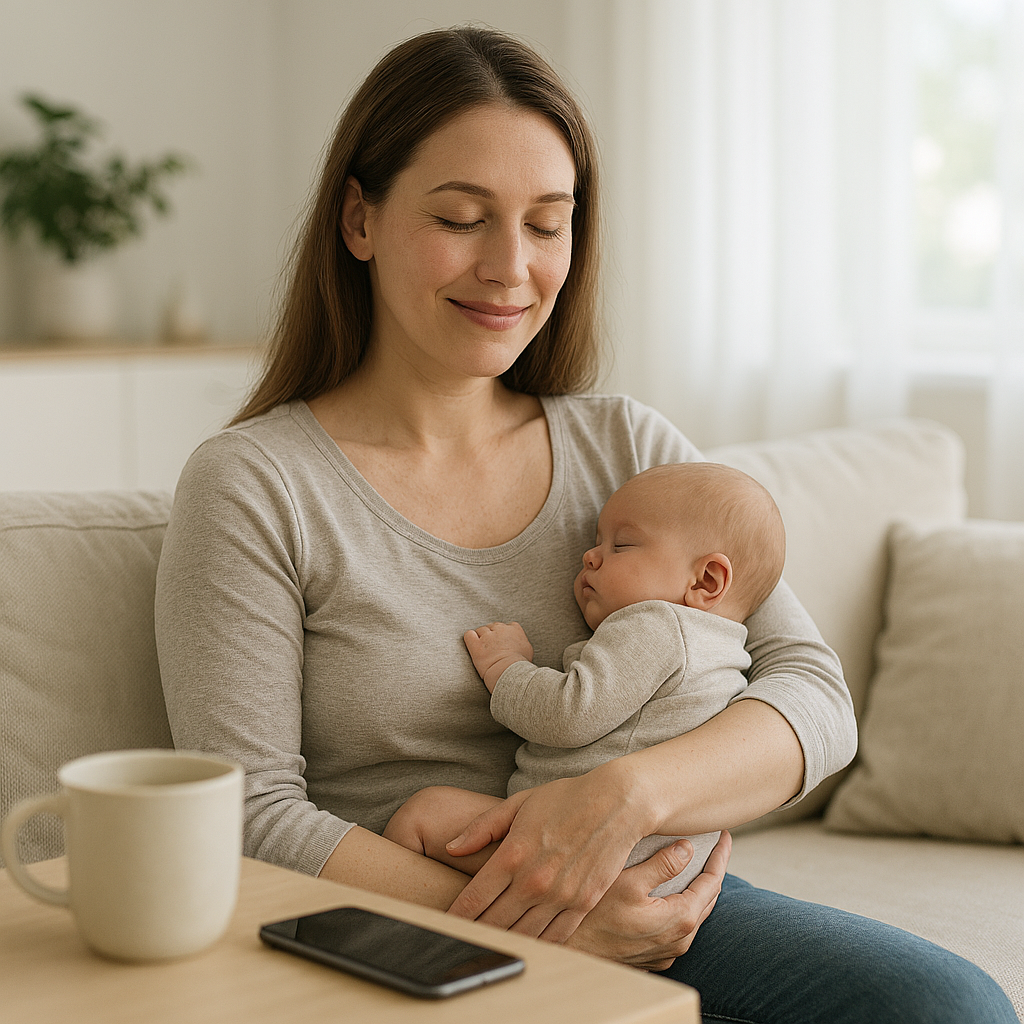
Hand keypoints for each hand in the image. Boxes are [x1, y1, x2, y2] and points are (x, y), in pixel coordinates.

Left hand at [445, 768, 653, 940]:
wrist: (617, 803)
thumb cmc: (566, 798)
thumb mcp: (518, 804)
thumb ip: (482, 828)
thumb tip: (451, 848)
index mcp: (512, 855)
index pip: (473, 899)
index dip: (453, 917)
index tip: (444, 926)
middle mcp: (534, 881)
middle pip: (492, 924)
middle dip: (472, 936)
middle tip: (459, 943)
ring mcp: (560, 896)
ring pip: (522, 936)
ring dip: (502, 945)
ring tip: (487, 951)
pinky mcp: (582, 904)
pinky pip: (554, 938)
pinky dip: (536, 947)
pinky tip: (525, 949)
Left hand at [463, 622, 533, 690]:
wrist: (510, 672)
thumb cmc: (520, 664)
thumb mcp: (527, 649)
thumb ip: (521, 641)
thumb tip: (519, 642)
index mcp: (514, 628)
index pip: (506, 626)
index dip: (502, 634)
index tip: (502, 643)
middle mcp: (500, 629)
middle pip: (492, 626)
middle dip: (491, 636)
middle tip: (492, 648)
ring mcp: (487, 636)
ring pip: (480, 630)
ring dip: (481, 638)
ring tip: (484, 650)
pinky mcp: (476, 645)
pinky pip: (469, 635)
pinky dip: (470, 638)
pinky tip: (473, 645)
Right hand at [567, 831, 730, 970]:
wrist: (573, 955)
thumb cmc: (594, 917)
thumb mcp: (628, 881)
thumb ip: (662, 864)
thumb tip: (687, 848)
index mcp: (680, 918)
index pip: (712, 882)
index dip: (720, 856)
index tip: (724, 836)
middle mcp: (680, 939)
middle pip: (707, 899)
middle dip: (713, 870)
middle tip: (714, 846)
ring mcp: (669, 950)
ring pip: (694, 914)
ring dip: (698, 889)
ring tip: (697, 865)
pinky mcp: (656, 955)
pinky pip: (679, 926)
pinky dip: (683, 905)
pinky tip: (672, 892)